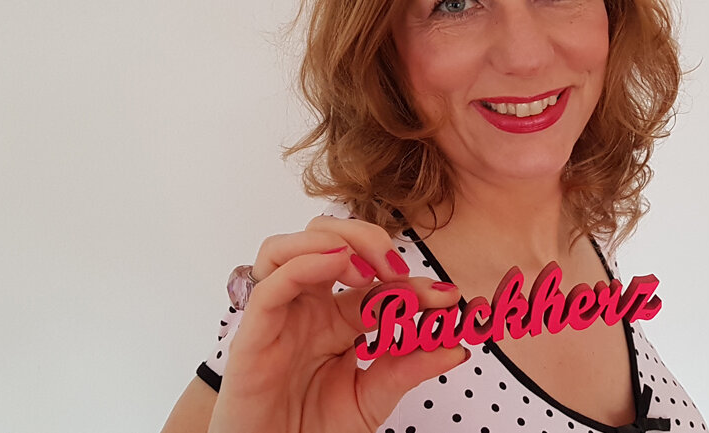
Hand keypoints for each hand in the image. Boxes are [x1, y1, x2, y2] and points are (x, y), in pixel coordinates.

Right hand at [208, 216, 468, 432]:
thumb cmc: (314, 429)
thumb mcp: (373, 397)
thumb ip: (408, 369)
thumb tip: (456, 349)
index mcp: (337, 319)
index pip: (376, 284)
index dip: (413, 284)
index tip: (448, 298)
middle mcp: (307, 308)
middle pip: (328, 241)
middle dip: (369, 240)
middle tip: (400, 270)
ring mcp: (279, 315)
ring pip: (290, 247)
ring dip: (333, 242)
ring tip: (368, 270)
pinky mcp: (252, 333)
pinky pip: (270, 284)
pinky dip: (304, 263)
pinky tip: (338, 264)